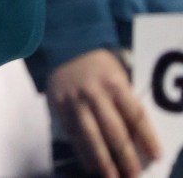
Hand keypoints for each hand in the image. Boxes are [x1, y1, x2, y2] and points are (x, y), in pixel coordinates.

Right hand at [48, 49, 161, 177]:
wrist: (64, 50)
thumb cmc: (99, 67)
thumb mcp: (119, 75)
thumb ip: (127, 101)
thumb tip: (138, 137)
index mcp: (114, 84)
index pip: (135, 115)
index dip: (147, 138)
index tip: (155, 157)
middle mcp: (94, 94)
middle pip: (113, 131)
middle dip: (126, 157)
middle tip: (134, 175)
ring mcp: (74, 102)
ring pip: (91, 137)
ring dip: (103, 161)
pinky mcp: (59, 107)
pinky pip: (73, 134)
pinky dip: (83, 152)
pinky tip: (91, 166)